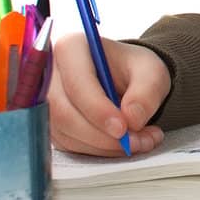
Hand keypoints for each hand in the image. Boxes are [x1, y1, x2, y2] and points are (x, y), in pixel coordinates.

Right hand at [47, 32, 170, 155]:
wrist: (127, 79)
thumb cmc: (133, 69)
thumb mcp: (151, 71)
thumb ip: (147, 90)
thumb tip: (132, 118)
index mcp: (71, 48)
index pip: (76, 84)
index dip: (98, 109)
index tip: (123, 128)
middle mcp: (51, 74)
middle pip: (65, 113)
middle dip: (102, 135)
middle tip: (135, 141)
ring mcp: (48, 102)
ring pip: (67, 134)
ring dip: (105, 146)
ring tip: (140, 141)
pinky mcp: (54, 125)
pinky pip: (71, 145)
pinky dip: (100, 150)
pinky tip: (124, 144)